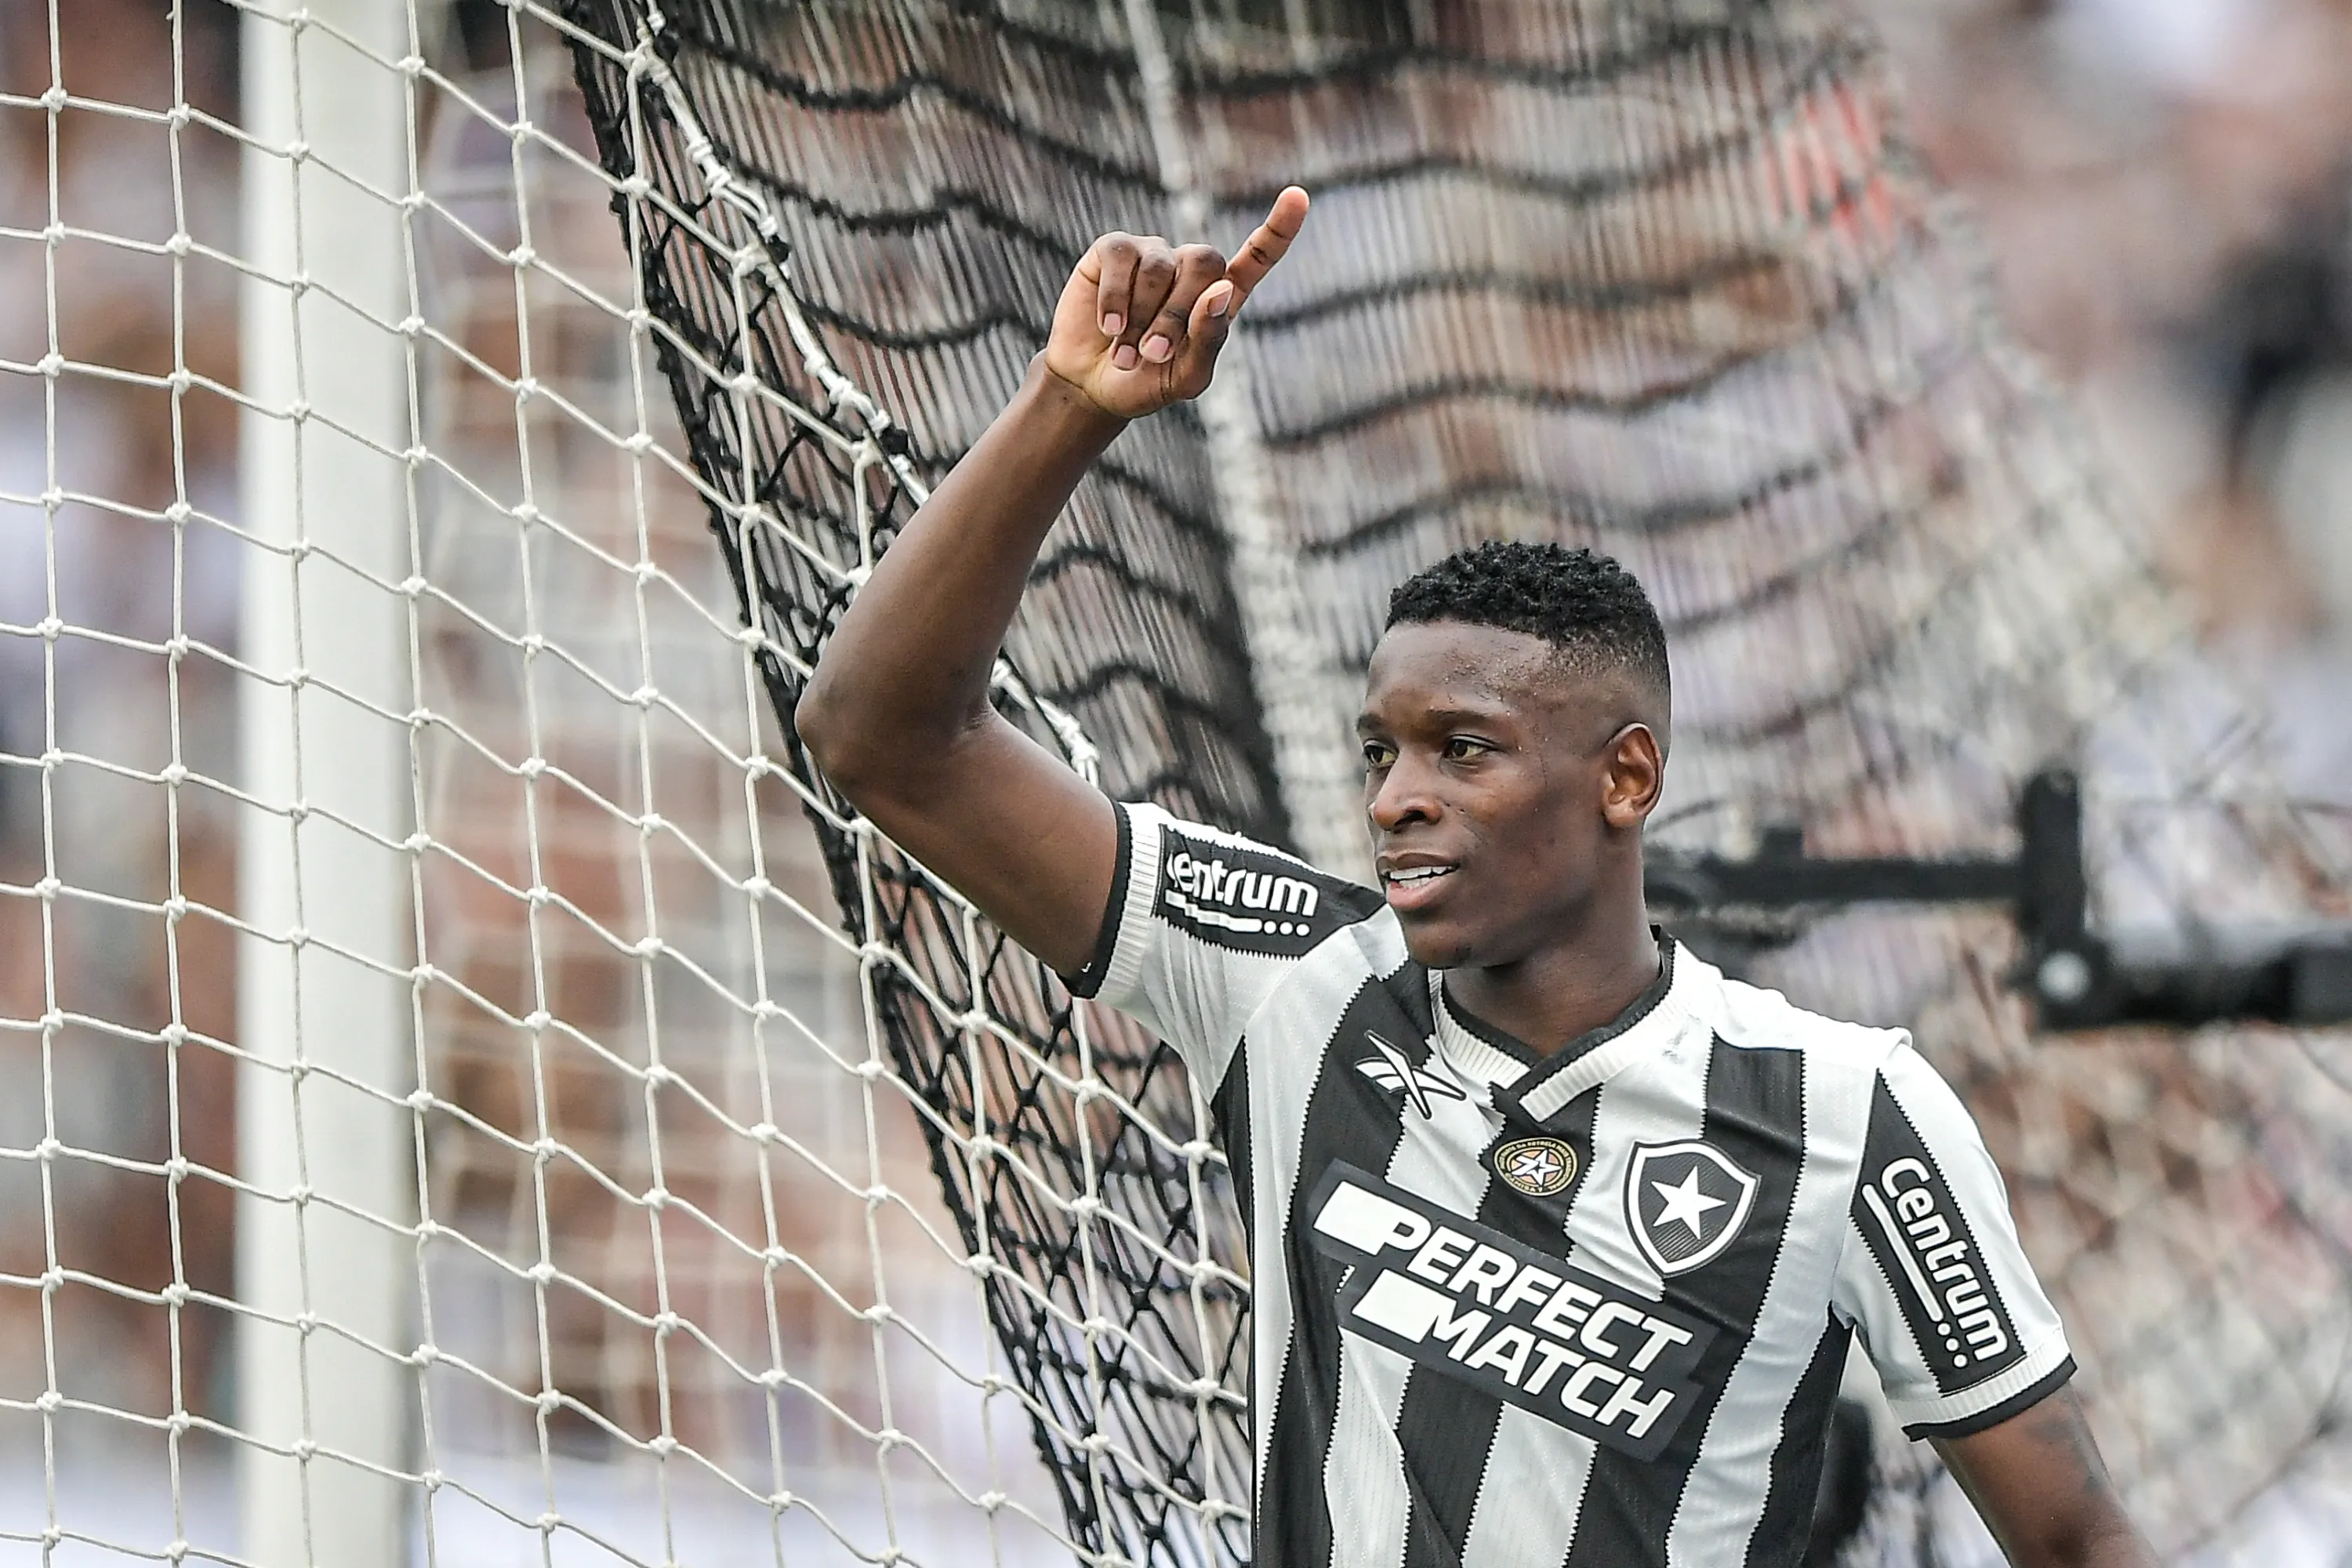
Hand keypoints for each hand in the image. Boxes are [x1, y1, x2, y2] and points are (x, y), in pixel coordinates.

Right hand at [1043, 186, 1308, 419]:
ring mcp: (1152, 254)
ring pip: (1160, 266)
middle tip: (1154, 354)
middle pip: (1205, 262)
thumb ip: (1210, 339)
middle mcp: (1189, 268)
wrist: (1091, 386)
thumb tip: (1220, 289)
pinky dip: (1115, 299)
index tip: (1298, 197)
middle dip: (1179, 313)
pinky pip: (1122, 258)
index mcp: (1220, 296)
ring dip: (1142, 317)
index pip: (1258, 258)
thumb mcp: (1186, 378)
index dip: (1278, 229)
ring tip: (1127, 352)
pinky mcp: (1113, 250)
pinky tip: (1110, 327)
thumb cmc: (1146, 382)